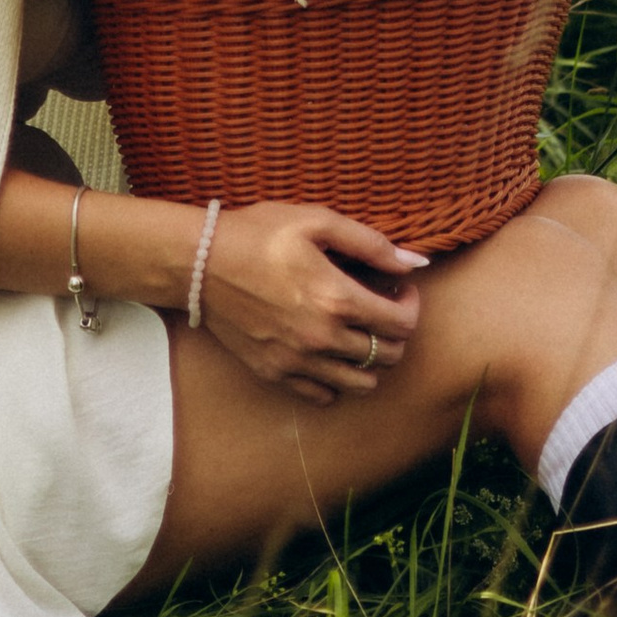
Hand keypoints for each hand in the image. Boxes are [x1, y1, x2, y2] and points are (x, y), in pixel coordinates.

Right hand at [194, 202, 426, 404]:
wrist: (199, 262)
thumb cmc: (258, 233)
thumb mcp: (316, 221)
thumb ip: (371, 244)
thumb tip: (417, 262)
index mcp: (337, 299)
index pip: (401, 325)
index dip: (410, 306)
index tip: (400, 289)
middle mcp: (321, 339)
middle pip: (387, 356)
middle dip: (395, 332)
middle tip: (382, 307)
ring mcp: (297, 362)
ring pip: (361, 383)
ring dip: (371, 360)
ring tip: (359, 331)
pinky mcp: (275, 373)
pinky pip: (323, 394)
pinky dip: (336, 379)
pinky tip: (328, 350)